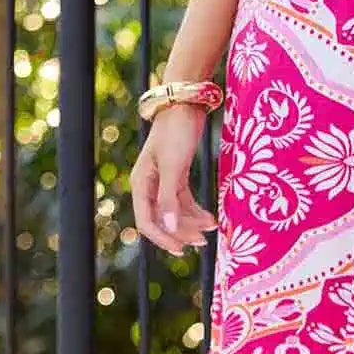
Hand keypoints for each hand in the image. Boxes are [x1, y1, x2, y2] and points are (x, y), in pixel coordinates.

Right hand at [130, 103, 219, 256]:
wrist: (186, 104)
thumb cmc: (176, 132)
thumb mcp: (174, 167)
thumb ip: (170, 199)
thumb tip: (169, 229)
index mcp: (141, 183)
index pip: (147, 221)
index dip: (163, 238)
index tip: (182, 250)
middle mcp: (149, 184)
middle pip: (162, 218)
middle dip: (181, 232)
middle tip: (203, 242)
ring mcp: (162, 179)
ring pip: (174, 211)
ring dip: (191, 222)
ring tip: (212, 229)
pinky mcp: (176, 173)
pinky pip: (184, 199)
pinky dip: (196, 209)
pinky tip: (210, 217)